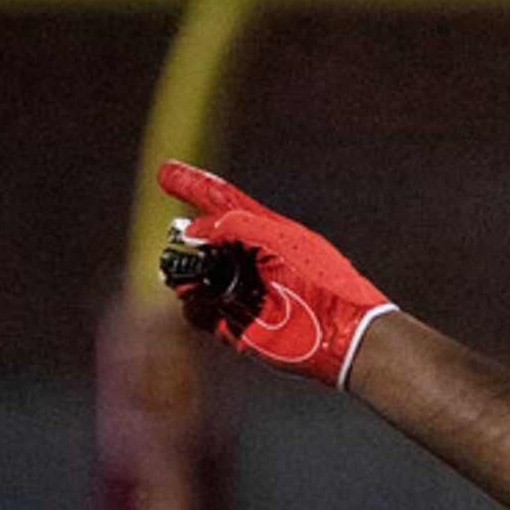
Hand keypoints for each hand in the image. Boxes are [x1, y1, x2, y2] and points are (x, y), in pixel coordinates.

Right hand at [156, 161, 395, 388]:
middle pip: (201, 241)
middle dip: (185, 241)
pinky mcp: (236, 324)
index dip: (194, 186)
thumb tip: (195, 230)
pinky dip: (194, 306)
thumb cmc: (325, 284)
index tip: (166, 172)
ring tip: (194, 278)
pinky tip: (208, 304)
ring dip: (186, 276)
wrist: (344, 336)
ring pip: (194, 277)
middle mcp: (249, 260)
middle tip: (183, 241)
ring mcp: (241, 292)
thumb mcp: (282, 242)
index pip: (222, 202)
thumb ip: (239, 226)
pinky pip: (199, 313)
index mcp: (265, 232)